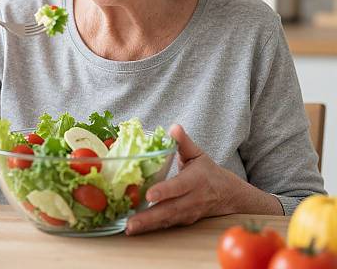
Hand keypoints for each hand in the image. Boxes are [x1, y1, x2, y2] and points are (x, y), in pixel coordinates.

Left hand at [125, 124, 241, 234]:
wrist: (227, 194)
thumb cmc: (207, 171)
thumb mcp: (197, 153)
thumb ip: (183, 141)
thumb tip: (173, 128)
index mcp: (195, 180)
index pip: (178, 186)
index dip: (165, 191)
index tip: (150, 194)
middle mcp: (191, 199)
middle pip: (169, 209)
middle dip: (149, 217)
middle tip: (130, 222)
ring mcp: (188, 213)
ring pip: (167, 221)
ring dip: (147, 226)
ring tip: (129, 228)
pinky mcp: (183, 221)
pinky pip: (167, 225)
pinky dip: (152, 229)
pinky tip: (136, 229)